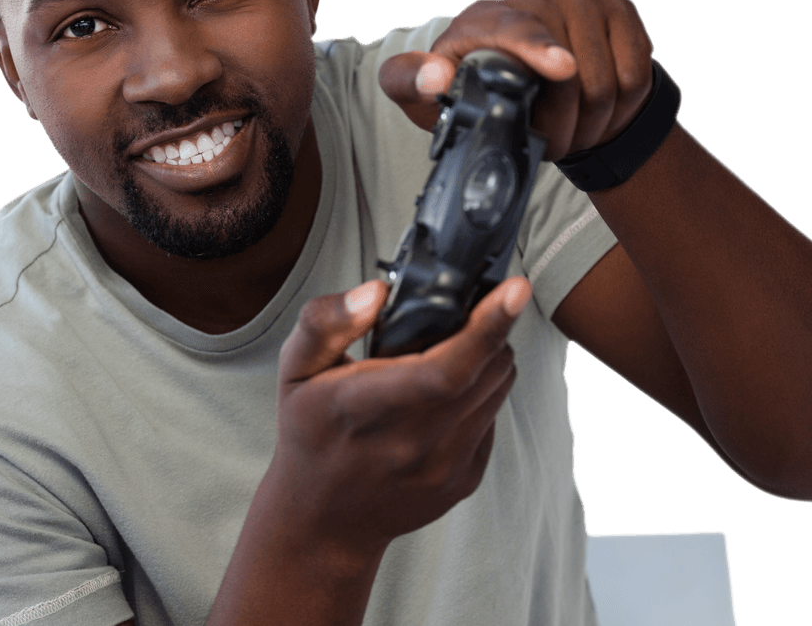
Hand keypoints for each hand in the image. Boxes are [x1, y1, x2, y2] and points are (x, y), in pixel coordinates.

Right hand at [267, 275, 528, 559]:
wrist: (322, 521)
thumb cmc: (309, 432)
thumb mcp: (296, 369)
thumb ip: (326, 322)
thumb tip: (376, 291)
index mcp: (364, 407)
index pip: (444, 370)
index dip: (487, 327)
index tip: (515, 290)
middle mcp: (411, 443)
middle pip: (485, 371)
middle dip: (489, 329)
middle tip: (466, 313)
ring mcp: (443, 468)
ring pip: (498, 389)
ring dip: (490, 359)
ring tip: (454, 351)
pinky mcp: (464, 481)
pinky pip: (493, 417)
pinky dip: (482, 393)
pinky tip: (446, 396)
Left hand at [378, 0, 655, 160]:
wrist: (537, 85)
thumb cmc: (479, 91)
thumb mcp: (428, 96)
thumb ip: (408, 84)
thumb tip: (433, 77)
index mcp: (485, 18)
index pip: (516, 29)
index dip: (539, 49)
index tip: (561, 70)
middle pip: (571, 74)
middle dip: (563, 126)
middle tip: (549, 144)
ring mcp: (582, 0)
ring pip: (607, 80)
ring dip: (593, 123)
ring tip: (572, 130)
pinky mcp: (620, 11)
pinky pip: (636, 73)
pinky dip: (623, 106)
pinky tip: (600, 109)